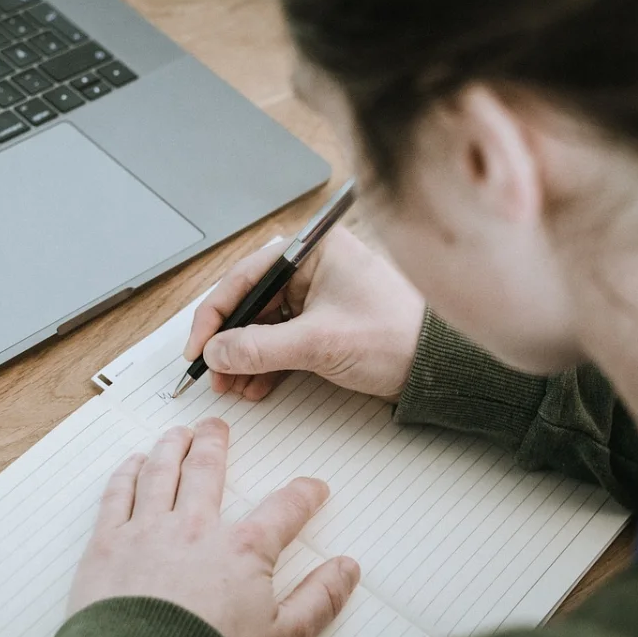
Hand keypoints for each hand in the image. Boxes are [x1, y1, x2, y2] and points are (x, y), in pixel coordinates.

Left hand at [68, 419, 360, 636]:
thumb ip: (319, 599)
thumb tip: (347, 568)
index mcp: (242, 550)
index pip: (283, 509)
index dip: (304, 495)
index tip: (313, 488)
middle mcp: (195, 528)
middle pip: (207, 471)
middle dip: (215, 444)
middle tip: (216, 427)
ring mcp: (147, 531)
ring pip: (161, 472)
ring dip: (171, 447)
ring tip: (176, 433)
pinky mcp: (107, 546)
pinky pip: (117, 494)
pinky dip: (126, 473)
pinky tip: (133, 463)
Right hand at [185, 225, 426, 401]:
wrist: (438, 366)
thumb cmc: (396, 336)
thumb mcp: (318, 343)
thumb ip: (260, 348)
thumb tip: (217, 352)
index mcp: (312, 251)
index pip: (244, 277)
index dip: (214, 315)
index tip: (199, 348)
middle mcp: (312, 268)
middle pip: (250, 302)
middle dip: (229, 342)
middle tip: (213, 372)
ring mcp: (318, 296)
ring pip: (263, 325)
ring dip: (244, 357)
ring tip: (233, 385)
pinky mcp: (324, 323)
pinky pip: (282, 340)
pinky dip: (266, 364)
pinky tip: (255, 385)